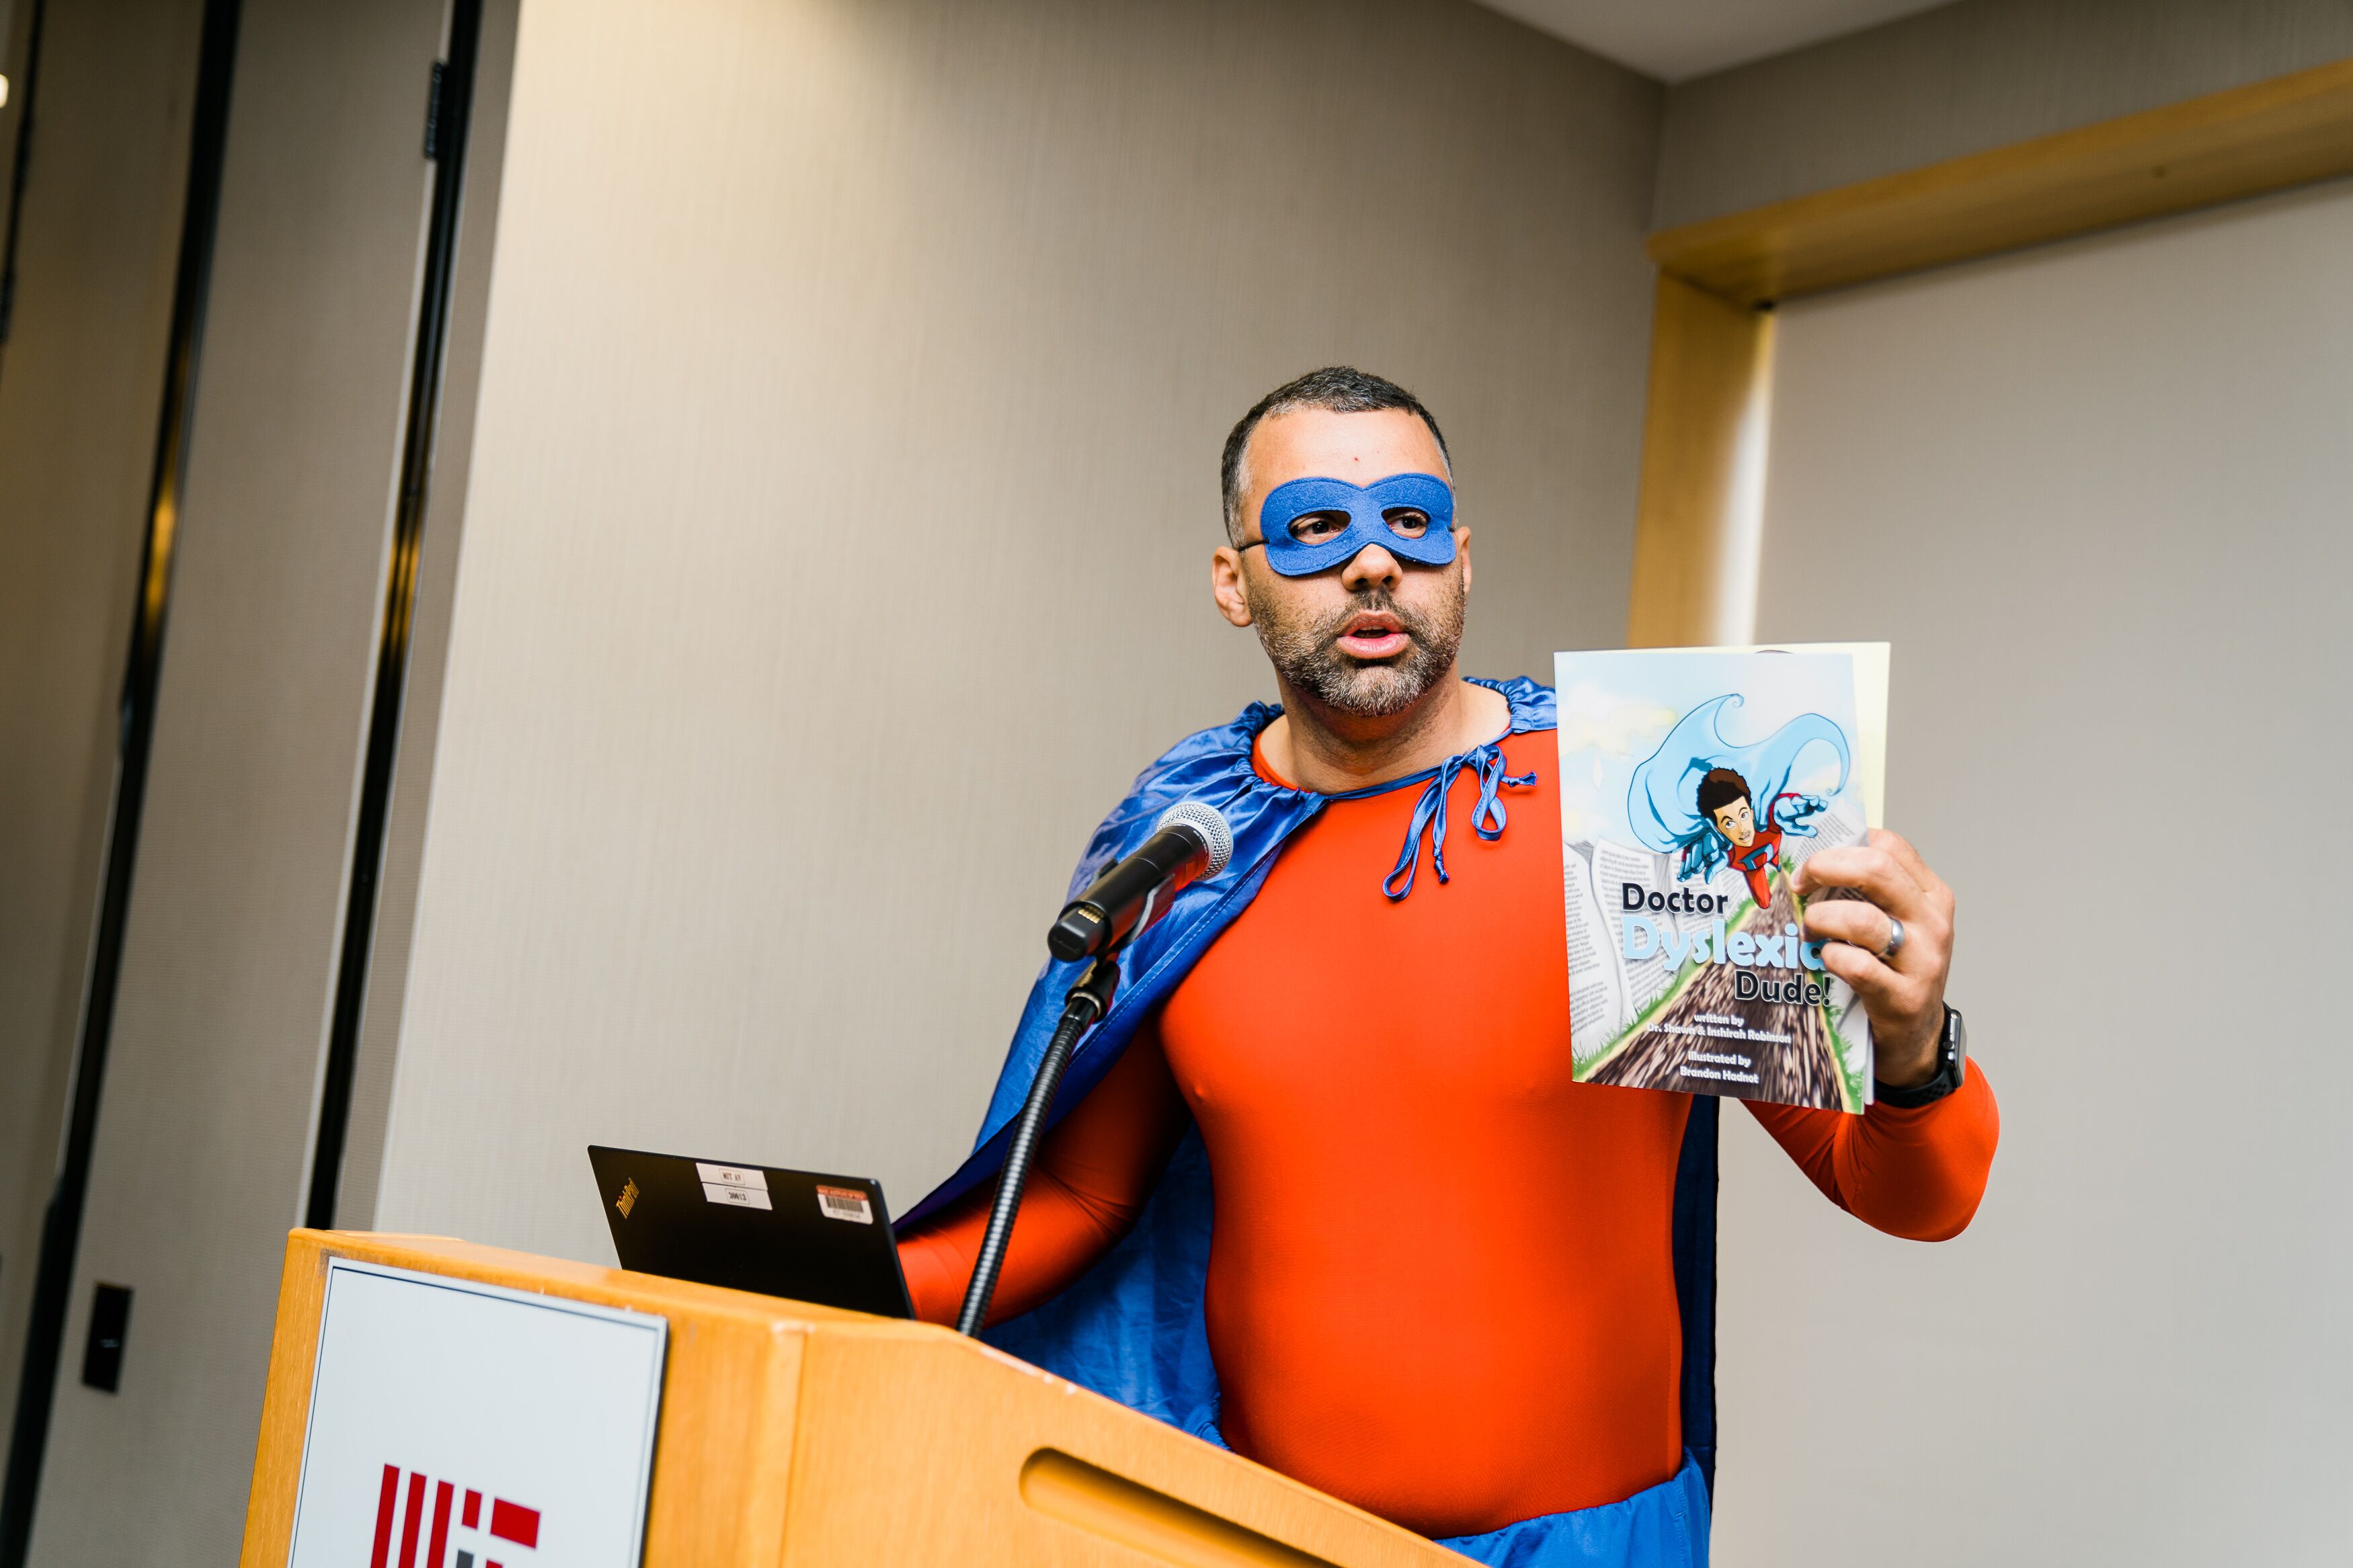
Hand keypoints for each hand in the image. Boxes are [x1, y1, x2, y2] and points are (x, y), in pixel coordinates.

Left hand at [1789, 829, 1954, 1088]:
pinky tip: (1825, 960)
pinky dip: (1831, 958)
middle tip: (1799, 885)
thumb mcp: (1892, 923)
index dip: (1842, 846)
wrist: (1915, 1036)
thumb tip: (1809, 861)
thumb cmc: (1893, 971)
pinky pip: (1857, 965)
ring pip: (1863, 919)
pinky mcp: (1905, 997)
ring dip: (1822, 919)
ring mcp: (1923, 960)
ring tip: (1809, 930)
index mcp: (1930, 895)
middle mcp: (1932, 922)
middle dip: (1825, 868)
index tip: (1811, 861)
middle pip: (1876, 869)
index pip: (1889, 846)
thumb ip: (1865, 892)